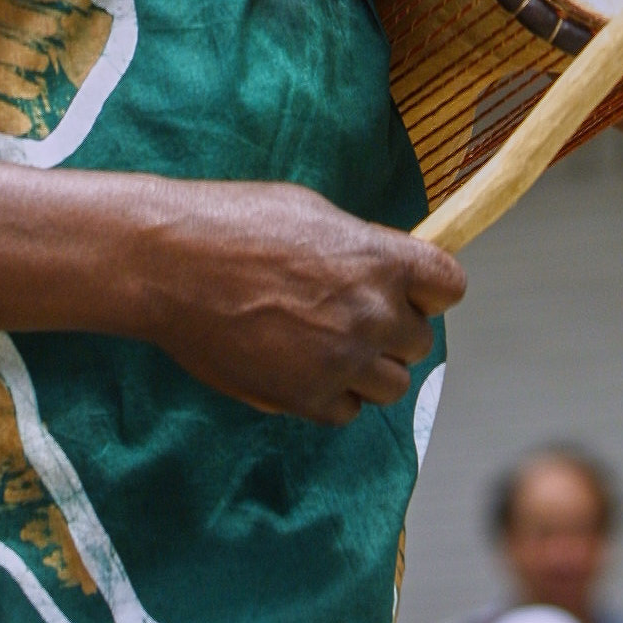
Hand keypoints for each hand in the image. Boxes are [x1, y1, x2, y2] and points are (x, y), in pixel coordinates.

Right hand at [133, 179, 463, 424]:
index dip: (429, 288)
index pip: (450, 286)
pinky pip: (347, 411)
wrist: (172, 264)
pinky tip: (299, 364)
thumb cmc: (235, 223)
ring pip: (390, 385)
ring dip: (367, 367)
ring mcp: (342, 362)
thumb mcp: (312, 212)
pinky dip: (332, 394)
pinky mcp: (306, 398)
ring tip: (323, 342)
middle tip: (348, 312)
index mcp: (381, 259)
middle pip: (420, 341)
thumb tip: (379, 269)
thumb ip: (360, 247)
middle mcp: (372, 315)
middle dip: (392, 328)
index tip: (407, 287)